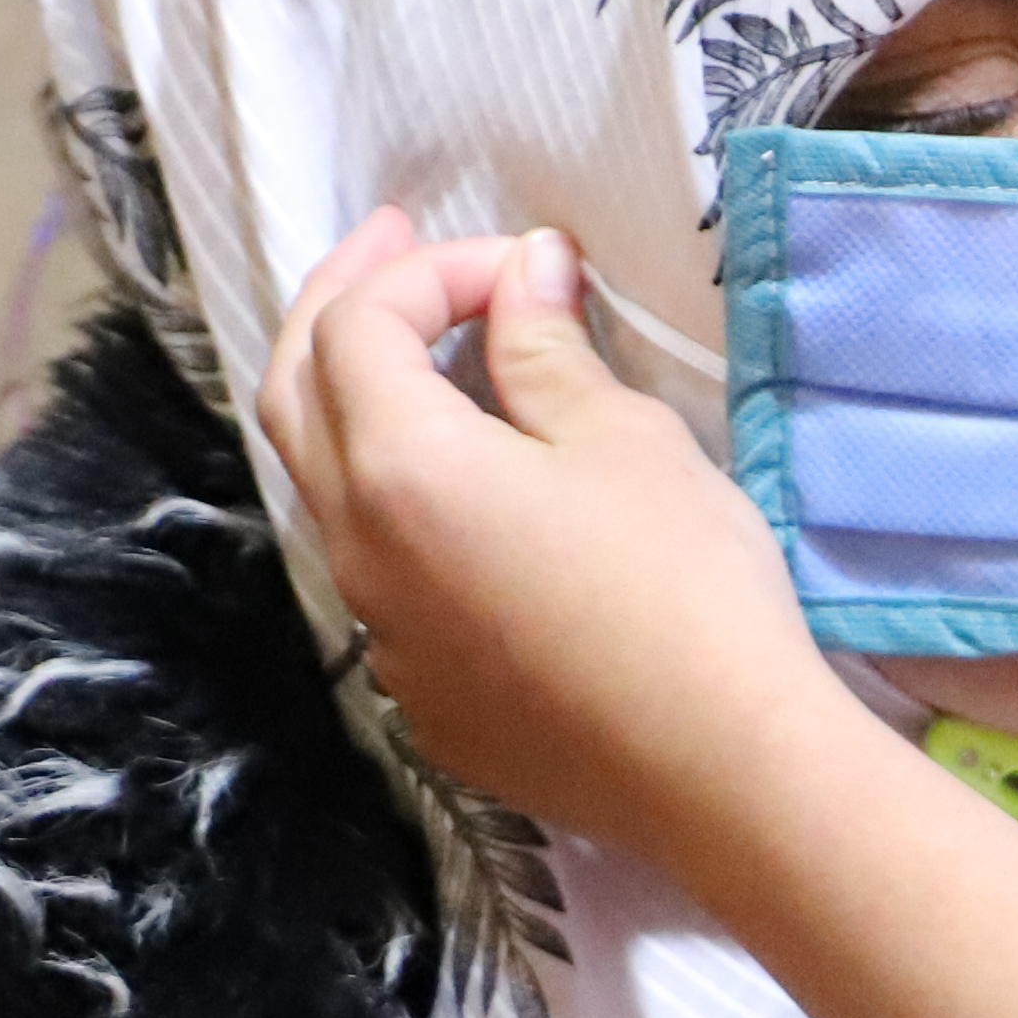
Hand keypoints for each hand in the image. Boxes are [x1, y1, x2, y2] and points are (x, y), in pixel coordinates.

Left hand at [249, 204, 850, 853]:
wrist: (720, 770)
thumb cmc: (680, 587)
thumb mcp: (622, 437)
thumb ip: (545, 344)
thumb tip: (524, 270)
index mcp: (396, 466)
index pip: (359, 324)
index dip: (430, 268)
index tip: (521, 265)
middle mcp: (357, 548)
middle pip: (296, 395)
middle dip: (341, 305)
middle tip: (397, 247)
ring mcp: (383, 632)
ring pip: (329, 490)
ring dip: (363, 408)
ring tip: (429, 364)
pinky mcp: (425, 697)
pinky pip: (384, 576)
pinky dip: (405, 506)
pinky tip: (476, 504)